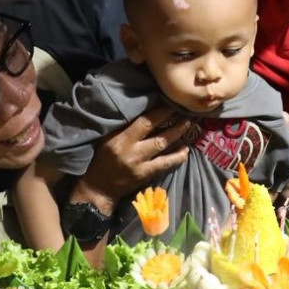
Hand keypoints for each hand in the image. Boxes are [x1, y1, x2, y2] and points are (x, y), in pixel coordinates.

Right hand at [73, 104, 191, 214]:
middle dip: (172, 118)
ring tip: (189, 123)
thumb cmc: (102, 158)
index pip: (143, 121)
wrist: (99, 188)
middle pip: (156, 132)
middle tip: (185, 108)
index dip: (159, 110)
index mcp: (120, 138)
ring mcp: (140, 164)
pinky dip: (177, 157)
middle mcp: (131, 150)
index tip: (170, 100)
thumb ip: (123, 126)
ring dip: (178, 134)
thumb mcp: (107, 139)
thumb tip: (143, 109)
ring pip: (162, 145)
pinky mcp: (146, 175)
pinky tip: (186, 150)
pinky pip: (165, 164)